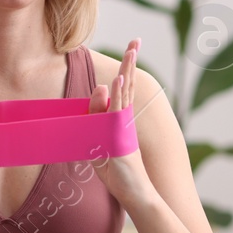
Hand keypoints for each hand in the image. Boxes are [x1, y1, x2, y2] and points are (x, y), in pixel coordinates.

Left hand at [85, 37, 155, 210]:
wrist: (134, 193)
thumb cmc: (117, 173)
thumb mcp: (98, 144)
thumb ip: (95, 120)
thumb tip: (97, 94)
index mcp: (121, 120)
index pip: (123, 89)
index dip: (126, 69)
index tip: (130, 49)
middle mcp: (126, 119)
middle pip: (129, 84)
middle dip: (131, 62)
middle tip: (136, 40)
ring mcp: (125, 127)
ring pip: (126, 94)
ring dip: (127, 71)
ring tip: (131, 49)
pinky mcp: (122, 137)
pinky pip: (119, 113)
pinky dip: (120, 96)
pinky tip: (119, 81)